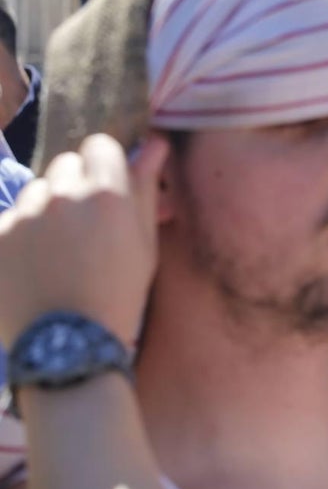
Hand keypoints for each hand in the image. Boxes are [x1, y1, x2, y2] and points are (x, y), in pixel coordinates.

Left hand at [0, 133, 168, 348]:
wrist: (68, 345)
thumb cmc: (120, 294)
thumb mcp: (144, 243)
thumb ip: (145, 188)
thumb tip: (154, 143)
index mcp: (107, 192)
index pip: (99, 145)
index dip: (106, 163)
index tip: (110, 187)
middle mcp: (63, 193)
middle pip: (66, 163)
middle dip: (76, 184)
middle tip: (86, 223)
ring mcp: (24, 213)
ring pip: (37, 191)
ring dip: (47, 207)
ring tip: (57, 249)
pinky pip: (12, 217)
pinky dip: (22, 234)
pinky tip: (34, 264)